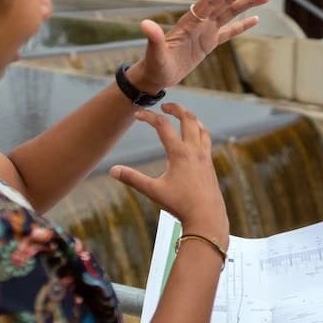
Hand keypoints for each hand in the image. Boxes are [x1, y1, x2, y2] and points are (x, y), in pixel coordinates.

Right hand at [109, 103, 227, 243]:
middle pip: (187, 118)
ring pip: (201, 128)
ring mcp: (205, 156)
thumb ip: (132, 178)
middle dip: (175, 108)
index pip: (162, 125)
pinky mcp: (210, 164)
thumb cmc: (179, 205)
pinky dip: (199, 132)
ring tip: (181, 117)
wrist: (207, 216)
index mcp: (179, 153)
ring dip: (190, 118)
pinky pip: (206, 140)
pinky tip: (193, 138)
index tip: (137, 115)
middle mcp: (194, 150)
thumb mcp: (153, 191)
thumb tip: (112, 170)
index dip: (148, 117)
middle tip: (164, 106)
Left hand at [126, 0, 268, 93]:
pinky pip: (229, 31)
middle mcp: (200, 22)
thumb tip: (145, 24)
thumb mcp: (155, 52)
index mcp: (190, 22)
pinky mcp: (208, 43)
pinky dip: (242, 25)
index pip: (209, 1)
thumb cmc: (154, 65)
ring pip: (230, 13)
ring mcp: (205, 32)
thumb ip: (153, 38)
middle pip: (225, 1)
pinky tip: (256, 19)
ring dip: (247, 4)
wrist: (155, 76)